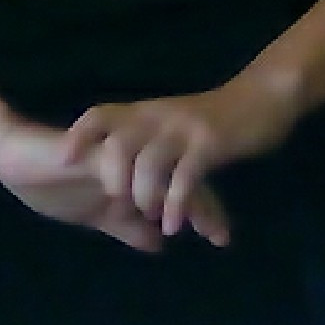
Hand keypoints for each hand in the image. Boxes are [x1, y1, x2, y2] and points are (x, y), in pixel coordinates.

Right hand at [0, 120, 228, 252]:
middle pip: (179, 176)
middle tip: (220, 237)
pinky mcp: (94, 152)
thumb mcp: (98, 214)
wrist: (12, 158)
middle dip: (201, 207)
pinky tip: (147, 209)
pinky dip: (137, 187)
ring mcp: (116, 153)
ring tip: (183, 227)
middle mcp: (134, 158)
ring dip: (171, 197)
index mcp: (136, 170)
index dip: (203, 209)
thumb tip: (159, 244)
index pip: (179, 185)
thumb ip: (128, 226)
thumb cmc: (52, 184)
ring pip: (158, 171)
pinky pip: (124, 167)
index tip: (221, 239)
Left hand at [64, 82, 301, 241]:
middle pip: (118, 142)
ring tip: (150, 218)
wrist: (263, 97)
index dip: (79, 136)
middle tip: (115, 203)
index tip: (61, 160)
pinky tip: (173, 227)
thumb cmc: (217, 116)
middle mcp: (160, 116)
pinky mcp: (209, 144)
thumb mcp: (176, 124)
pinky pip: (184, 177)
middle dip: (112, 177)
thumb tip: (126, 176)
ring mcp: (184, 129)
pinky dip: (174, 205)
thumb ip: (152, 143)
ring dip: (144, 196)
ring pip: (149, 163)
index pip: (101, 114)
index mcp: (147, 111)